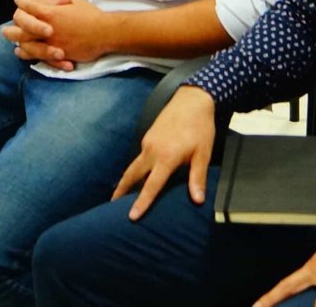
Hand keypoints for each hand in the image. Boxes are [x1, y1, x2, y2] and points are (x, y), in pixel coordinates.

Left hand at [2, 0, 109, 69]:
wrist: (105, 33)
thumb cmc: (91, 15)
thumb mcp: (75, 1)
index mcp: (52, 13)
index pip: (31, 7)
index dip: (23, 3)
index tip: (18, 0)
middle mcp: (48, 28)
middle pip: (23, 29)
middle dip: (12, 28)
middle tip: (4, 30)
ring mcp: (52, 43)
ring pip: (28, 44)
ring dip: (17, 43)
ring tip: (11, 43)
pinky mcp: (58, 55)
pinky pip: (38, 56)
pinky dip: (28, 54)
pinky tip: (22, 53)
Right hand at [111, 85, 216, 218]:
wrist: (192, 100)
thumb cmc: (200, 127)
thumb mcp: (203, 154)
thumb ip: (198, 177)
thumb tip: (198, 200)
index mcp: (166, 158)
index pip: (151, 186)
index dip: (142, 203)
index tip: (131, 216)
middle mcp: (152, 151)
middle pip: (132, 175)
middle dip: (121, 191)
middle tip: (112, 206)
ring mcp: (148, 142)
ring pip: (134, 166)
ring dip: (126, 180)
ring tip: (120, 194)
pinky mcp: (148, 136)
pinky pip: (140, 157)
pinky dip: (137, 169)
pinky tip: (140, 175)